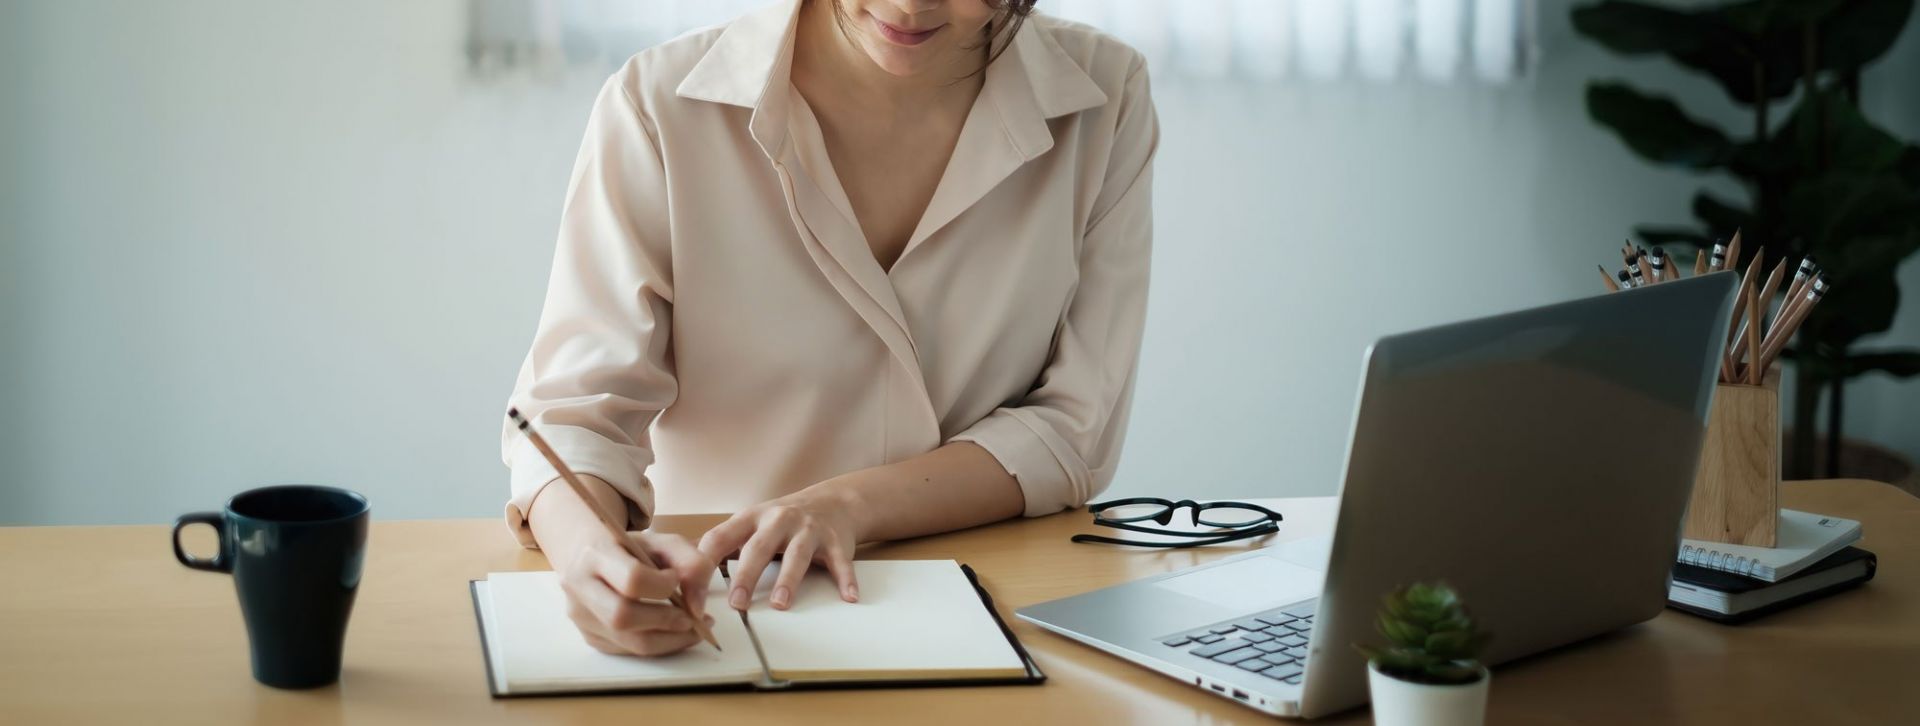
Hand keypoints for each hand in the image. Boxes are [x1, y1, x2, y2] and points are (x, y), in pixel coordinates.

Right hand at [556, 530, 717, 656]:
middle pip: (623, 617)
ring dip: (669, 640)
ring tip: (691, 629)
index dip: (662, 585)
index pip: (631, 578)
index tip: (675, 580)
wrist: (591, 555)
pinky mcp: (588, 636)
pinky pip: (627, 651)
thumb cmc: (631, 548)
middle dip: (665, 621)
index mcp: (596, 552)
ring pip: (628, 642)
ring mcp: (579, 615)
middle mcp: (579, 585)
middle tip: (692, 619)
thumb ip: (692, 563)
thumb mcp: (664, 542)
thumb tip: (697, 608)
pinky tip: (671, 633)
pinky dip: (656, 645)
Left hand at [698, 484, 862, 610]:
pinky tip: (848, 597)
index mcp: (750, 519)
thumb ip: (724, 546)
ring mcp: (808, 530)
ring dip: (789, 580)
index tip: (693, 597)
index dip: (703, 567)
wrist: (833, 502)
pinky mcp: (835, 541)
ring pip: (797, 555)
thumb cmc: (782, 522)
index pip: (719, 540)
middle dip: (746, 575)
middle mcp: (779, 521)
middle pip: (759, 547)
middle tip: (737, 603)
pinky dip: (845, 579)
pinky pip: (840, 562)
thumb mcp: (751, 524)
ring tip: (780, 604)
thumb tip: (684, 573)